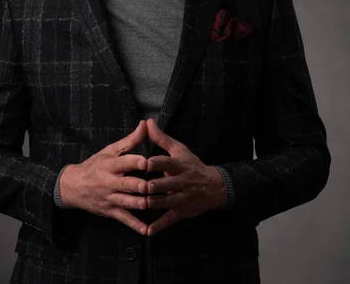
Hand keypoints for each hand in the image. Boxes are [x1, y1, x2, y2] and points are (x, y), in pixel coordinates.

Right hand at [59, 120, 148, 234]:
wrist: (73, 186)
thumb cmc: (96, 164)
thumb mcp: (110, 150)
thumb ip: (131, 140)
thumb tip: (145, 124)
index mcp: (111, 164)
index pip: (125, 162)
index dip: (137, 162)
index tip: (148, 161)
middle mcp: (110, 181)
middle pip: (127, 184)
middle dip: (141, 185)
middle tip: (155, 186)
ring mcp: (110, 198)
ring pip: (127, 202)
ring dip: (140, 204)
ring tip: (153, 204)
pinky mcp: (111, 211)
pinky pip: (124, 219)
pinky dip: (135, 225)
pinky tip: (147, 230)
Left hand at [145, 118, 225, 235]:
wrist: (214, 186)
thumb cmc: (192, 165)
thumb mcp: (179, 150)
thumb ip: (161, 138)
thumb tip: (148, 122)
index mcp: (179, 165)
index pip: (166, 162)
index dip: (154, 163)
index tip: (142, 163)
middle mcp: (180, 182)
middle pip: (165, 184)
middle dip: (152, 186)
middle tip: (139, 186)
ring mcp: (181, 198)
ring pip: (166, 202)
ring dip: (153, 203)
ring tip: (140, 204)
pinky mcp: (181, 211)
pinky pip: (169, 220)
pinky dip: (159, 226)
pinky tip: (147, 231)